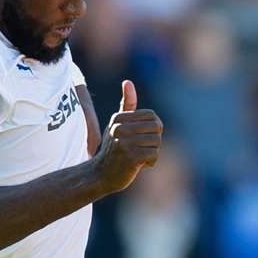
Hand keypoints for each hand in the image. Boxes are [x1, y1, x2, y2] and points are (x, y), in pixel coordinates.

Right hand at [93, 79, 162, 194]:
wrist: (100, 175)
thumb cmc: (113, 148)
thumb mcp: (117, 124)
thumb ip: (127, 105)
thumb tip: (128, 82)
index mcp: (118, 118)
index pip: (152, 116)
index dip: (153, 128)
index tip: (143, 137)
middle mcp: (120, 128)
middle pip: (157, 128)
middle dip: (154, 140)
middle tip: (144, 148)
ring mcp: (124, 142)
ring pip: (156, 142)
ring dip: (152, 152)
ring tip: (140, 157)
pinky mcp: (130, 157)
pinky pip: (154, 154)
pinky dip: (151, 162)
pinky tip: (141, 165)